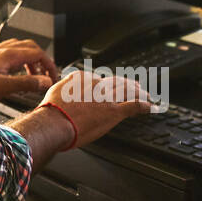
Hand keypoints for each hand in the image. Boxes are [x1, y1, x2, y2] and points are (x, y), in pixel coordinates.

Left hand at [0, 38, 60, 101]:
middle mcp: (3, 49)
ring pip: (20, 48)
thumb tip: (45, 81)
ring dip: (31, 60)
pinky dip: (19, 60)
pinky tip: (15, 72)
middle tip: (46, 75)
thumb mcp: (4, 86)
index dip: (49, 65)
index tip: (53, 77)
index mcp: (9, 55)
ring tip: (33, 76)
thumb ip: (26, 83)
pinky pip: (9, 52)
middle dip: (42, 60)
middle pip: (31, 47)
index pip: (38, 53)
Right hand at [38, 70, 152, 149]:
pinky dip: (143, 105)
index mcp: (82, 79)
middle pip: (117, 82)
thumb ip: (66, 85)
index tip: (111, 86)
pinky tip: (149, 106)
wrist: (56, 122)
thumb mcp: (56, 90)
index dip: (108, 83)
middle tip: (136, 86)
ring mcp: (106, 98)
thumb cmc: (52, 111)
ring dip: (139, 92)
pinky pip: (133, 106)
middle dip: (128, 84)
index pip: (99, 78)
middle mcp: (96, 85)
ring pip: (127, 91)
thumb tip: (70, 82)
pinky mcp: (113, 111)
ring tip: (146, 95)